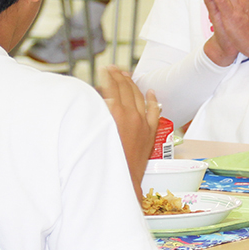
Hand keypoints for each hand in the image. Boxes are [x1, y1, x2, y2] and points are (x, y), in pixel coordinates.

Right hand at [99, 65, 160, 200]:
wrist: (120, 181)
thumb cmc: (102, 160)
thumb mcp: (94, 132)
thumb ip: (96, 113)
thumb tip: (97, 99)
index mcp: (115, 113)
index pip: (112, 87)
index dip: (107, 76)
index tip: (104, 69)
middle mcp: (131, 114)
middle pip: (126, 89)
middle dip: (119, 76)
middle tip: (114, 69)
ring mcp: (142, 122)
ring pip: (139, 97)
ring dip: (133, 84)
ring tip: (127, 76)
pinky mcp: (150, 132)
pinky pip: (154, 111)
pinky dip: (153, 100)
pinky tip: (151, 92)